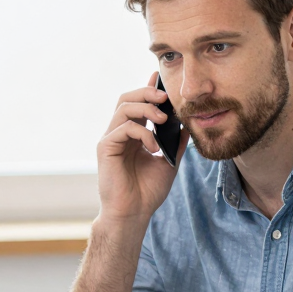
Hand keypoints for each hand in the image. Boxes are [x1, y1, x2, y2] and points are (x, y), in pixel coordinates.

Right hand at [96, 72, 188, 224]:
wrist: (134, 213)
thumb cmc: (148, 192)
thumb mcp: (169, 163)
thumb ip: (175, 144)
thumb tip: (187, 126)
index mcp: (133, 135)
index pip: (139, 104)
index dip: (148, 89)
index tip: (160, 78)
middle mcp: (119, 133)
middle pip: (127, 98)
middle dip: (147, 92)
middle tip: (165, 97)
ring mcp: (111, 139)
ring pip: (123, 107)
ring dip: (146, 108)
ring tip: (163, 119)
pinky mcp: (105, 148)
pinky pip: (123, 128)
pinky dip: (142, 133)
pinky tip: (154, 147)